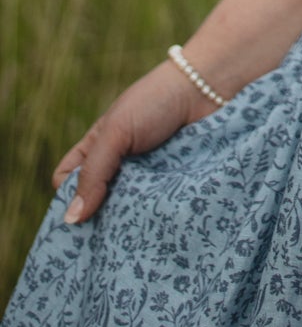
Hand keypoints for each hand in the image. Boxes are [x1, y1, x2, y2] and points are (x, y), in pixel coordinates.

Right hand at [53, 59, 218, 223]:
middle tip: (103, 237)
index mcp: (97, 147)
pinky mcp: (170, 187)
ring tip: (130, 235)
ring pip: (125, 213)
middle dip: (97, 219)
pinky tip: (153, 230)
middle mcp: (119, 166)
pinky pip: (154, 211)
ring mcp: (145, 178)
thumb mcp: (116, 132)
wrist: (207, 89)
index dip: (68, 196)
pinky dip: (151, 219)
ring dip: (126, 223)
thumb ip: (94, 172)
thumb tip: (71, 221)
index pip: (67, 181)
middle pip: (96, 204)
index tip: (78, 213)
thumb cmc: (156, 101)